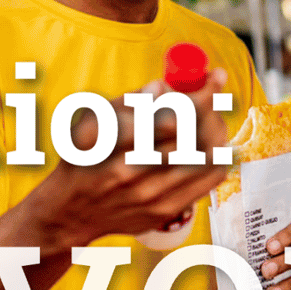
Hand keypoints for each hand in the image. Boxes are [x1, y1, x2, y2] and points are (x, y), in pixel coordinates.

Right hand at [27, 70, 232, 249]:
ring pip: (209, 159)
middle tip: (213, 94)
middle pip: (197, 138)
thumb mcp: (89, 124)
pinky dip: (217, 156)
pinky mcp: (167, 212)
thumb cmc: (82, 160)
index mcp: (117, 147)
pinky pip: (208, 181)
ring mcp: (156, 198)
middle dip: (213, 109)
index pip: (175, 118)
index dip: (203, 95)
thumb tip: (161, 85)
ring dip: (217, 130)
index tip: (215, 76)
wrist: (73, 213)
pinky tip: (211, 143)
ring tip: (212, 116)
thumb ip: (126, 103)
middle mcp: (138, 175)